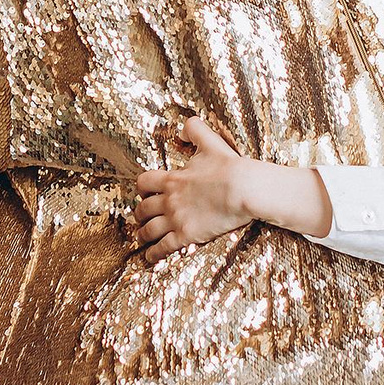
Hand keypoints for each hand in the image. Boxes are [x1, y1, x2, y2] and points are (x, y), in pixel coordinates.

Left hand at [133, 119, 328, 261]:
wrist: (243, 188)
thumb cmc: (229, 166)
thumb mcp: (210, 142)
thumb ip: (195, 130)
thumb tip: (185, 125)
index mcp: (172, 179)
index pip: (144, 183)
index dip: (142, 189)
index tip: (145, 193)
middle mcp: (169, 200)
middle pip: (142, 209)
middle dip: (140, 213)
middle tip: (142, 217)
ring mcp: (176, 219)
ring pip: (149, 230)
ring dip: (143, 234)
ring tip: (142, 238)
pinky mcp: (186, 236)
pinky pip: (163, 248)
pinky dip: (154, 254)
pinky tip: (150, 259)